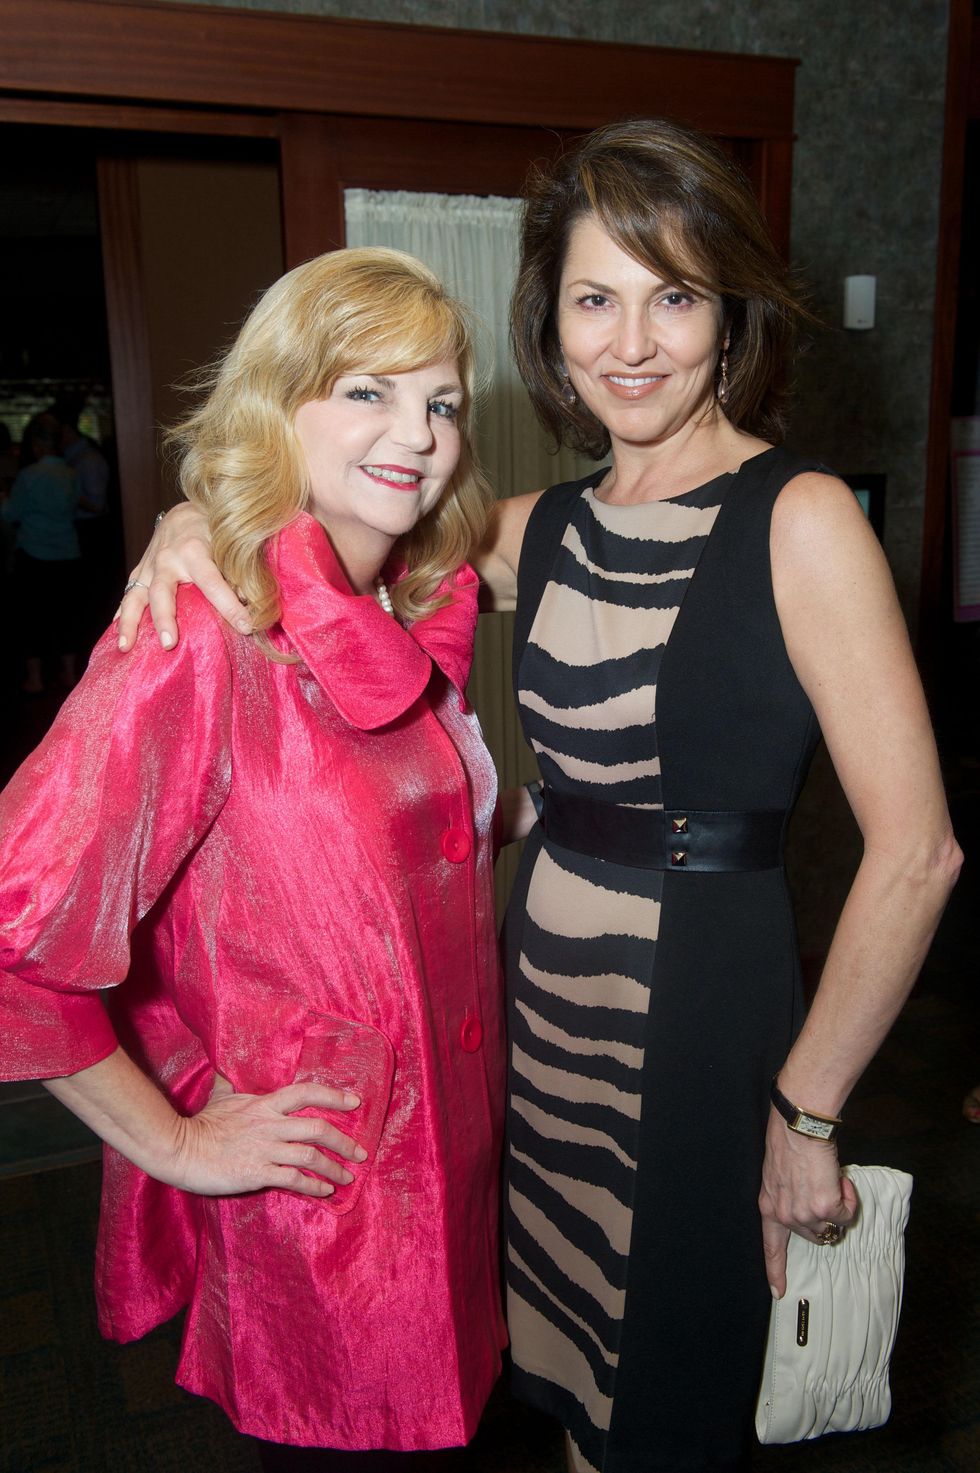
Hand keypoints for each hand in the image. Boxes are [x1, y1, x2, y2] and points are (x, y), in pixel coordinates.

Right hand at [116, 503, 246, 651]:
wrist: (186, 512)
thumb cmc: (213, 529)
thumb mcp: (229, 543)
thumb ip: (238, 571)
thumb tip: (252, 602)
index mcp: (194, 550)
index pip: (212, 583)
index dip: (230, 606)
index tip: (246, 627)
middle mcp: (168, 559)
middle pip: (162, 592)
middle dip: (165, 618)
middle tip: (169, 644)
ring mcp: (150, 566)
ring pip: (136, 596)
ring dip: (130, 623)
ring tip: (125, 647)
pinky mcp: (141, 572)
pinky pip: (129, 595)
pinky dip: (123, 616)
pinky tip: (120, 639)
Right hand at [164, 1074, 366, 1197]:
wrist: (180, 1150)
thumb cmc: (201, 1124)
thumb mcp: (221, 1097)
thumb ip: (232, 1086)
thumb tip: (228, 1072)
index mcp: (264, 1105)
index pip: (306, 1093)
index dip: (333, 1097)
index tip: (355, 1103)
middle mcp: (269, 1125)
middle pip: (317, 1128)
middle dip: (344, 1141)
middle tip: (361, 1152)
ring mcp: (264, 1149)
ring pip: (310, 1156)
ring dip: (334, 1167)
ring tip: (347, 1177)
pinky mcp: (257, 1173)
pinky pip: (293, 1179)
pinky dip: (313, 1185)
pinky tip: (324, 1191)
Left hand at [758, 1109, 858, 1297]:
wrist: (799, 1126)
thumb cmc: (790, 1142)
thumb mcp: (779, 1175)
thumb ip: (790, 1196)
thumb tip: (813, 1208)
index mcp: (769, 1206)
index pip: (771, 1247)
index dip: (775, 1270)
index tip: (778, 1291)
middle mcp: (785, 1215)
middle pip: (814, 1234)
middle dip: (826, 1216)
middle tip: (827, 1188)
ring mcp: (805, 1215)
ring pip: (833, 1225)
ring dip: (839, 1205)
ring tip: (831, 1178)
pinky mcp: (825, 1208)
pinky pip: (847, 1214)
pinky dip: (849, 1197)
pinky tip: (839, 1178)